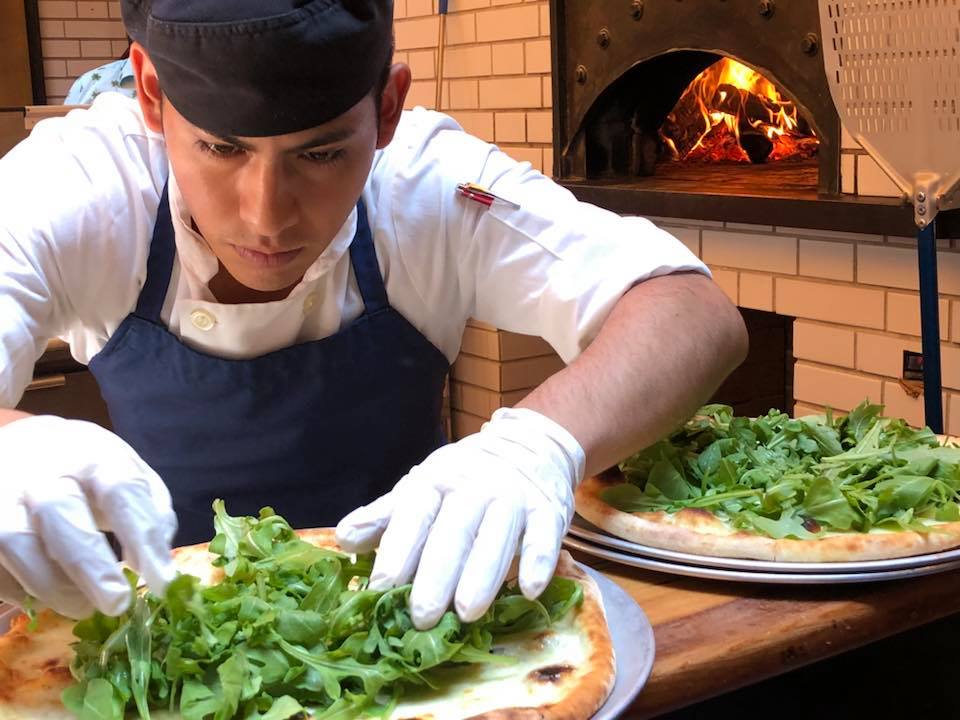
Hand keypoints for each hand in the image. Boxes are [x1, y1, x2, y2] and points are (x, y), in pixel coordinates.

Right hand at [0, 415, 176, 617]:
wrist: (23, 446)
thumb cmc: (87, 468)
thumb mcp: (128, 472)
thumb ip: (149, 509)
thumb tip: (155, 560)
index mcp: (92, 456)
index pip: (121, 492)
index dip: (144, 538)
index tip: (164, 582)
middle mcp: (43, 473)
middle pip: (59, 515)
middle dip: (90, 565)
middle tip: (117, 605)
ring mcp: (2, 497)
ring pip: (16, 543)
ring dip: (52, 585)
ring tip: (82, 607)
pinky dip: (17, 589)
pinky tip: (41, 598)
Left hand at [336, 407, 584, 629]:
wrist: (530, 445)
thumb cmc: (464, 478)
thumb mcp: (421, 487)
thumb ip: (385, 515)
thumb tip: (344, 538)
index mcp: (436, 482)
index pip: (414, 516)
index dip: (397, 552)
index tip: (380, 588)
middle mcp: (474, 488)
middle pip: (453, 533)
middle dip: (437, 575)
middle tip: (421, 616)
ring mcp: (513, 498)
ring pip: (497, 537)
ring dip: (483, 575)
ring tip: (467, 613)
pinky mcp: (548, 510)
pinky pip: (544, 537)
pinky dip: (538, 562)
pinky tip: (528, 590)